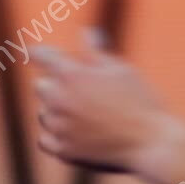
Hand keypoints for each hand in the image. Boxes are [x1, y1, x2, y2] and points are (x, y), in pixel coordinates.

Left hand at [33, 38, 184, 176]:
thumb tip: (84, 33)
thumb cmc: (141, 102)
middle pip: (41, 86)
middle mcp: (58, 99)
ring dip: (56, 112)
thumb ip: (96, 52)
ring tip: (86, 116)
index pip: (42, 56)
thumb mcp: (121, 70)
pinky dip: (55, 137)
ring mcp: (59, 127)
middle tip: (81, 91)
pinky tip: (74, 134)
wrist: (151, 143)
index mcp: (72, 74)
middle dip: (56, 86)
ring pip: (43, 114)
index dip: (38, 53)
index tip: (33, 53)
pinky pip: (45, 140)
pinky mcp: (63, 151)